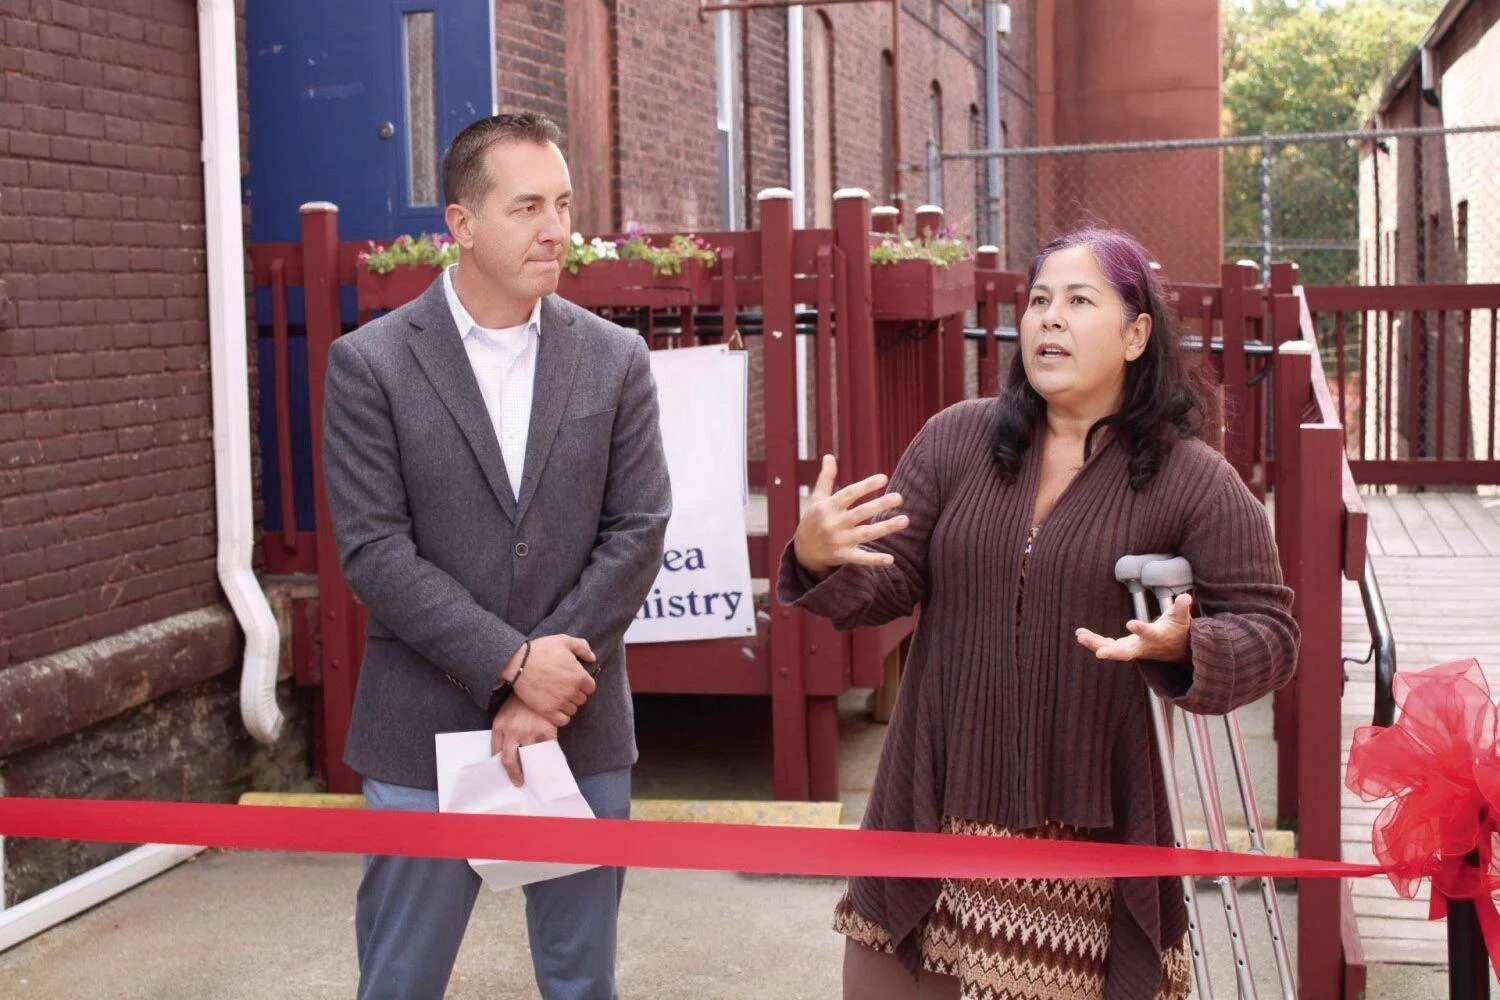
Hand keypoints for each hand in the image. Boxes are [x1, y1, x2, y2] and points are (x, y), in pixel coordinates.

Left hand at [490, 697, 558, 785]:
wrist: (532, 680)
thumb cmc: (517, 702)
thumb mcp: (502, 717)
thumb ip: (500, 736)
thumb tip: (500, 758)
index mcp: (501, 727)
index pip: (500, 756)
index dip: (504, 770)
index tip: (510, 777)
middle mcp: (514, 731)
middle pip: (512, 762)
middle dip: (516, 775)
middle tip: (520, 782)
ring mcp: (531, 731)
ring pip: (531, 758)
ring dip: (534, 767)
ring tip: (537, 772)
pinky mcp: (547, 729)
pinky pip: (550, 749)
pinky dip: (551, 757)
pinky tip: (553, 761)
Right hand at [508, 635, 596, 727]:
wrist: (518, 663)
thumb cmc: (541, 650)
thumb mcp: (564, 640)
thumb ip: (582, 647)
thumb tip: (592, 658)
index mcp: (579, 676)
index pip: (590, 687)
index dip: (582, 683)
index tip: (573, 680)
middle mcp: (572, 691)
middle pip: (582, 699)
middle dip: (575, 693)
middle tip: (563, 687)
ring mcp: (560, 702)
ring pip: (572, 710)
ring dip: (567, 704)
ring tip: (557, 696)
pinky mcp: (548, 711)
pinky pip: (563, 720)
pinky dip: (561, 716)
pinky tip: (555, 707)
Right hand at [792, 454, 907, 577]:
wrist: (803, 551)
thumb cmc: (813, 519)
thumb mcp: (817, 498)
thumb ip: (826, 478)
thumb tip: (829, 455)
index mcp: (828, 507)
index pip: (849, 494)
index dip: (866, 486)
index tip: (883, 478)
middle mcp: (834, 523)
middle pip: (861, 513)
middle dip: (880, 504)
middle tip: (899, 497)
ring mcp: (839, 541)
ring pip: (866, 534)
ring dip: (886, 527)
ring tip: (905, 520)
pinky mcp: (843, 556)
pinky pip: (861, 558)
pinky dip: (874, 560)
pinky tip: (890, 559)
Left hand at [1076, 593, 1192, 662]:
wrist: (1176, 649)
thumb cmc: (1177, 630)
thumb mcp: (1182, 618)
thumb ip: (1182, 608)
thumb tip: (1186, 598)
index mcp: (1156, 637)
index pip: (1148, 634)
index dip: (1140, 629)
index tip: (1130, 624)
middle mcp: (1143, 646)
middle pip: (1126, 652)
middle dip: (1112, 652)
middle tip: (1099, 653)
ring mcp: (1133, 648)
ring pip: (1112, 649)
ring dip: (1096, 644)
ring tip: (1079, 636)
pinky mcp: (1125, 647)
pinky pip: (1107, 645)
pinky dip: (1094, 641)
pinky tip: (1080, 634)